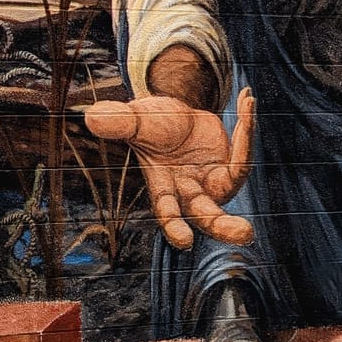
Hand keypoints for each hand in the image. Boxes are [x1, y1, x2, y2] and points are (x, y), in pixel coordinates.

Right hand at [85, 89, 255, 250]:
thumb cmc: (148, 125)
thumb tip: (93, 117)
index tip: (184, 242)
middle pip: (208, 214)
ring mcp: (212, 181)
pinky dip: (246, 127)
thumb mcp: (134, 121)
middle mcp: (190, 191)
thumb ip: (118, 123)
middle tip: (245, 233)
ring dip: (244, 146)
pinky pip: (242, 153)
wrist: (172, 118)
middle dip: (224, 226)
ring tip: (248, 109)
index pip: (167, 211)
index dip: (174, 226)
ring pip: (234, 181)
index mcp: (163, 187)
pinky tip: (246, 100)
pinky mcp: (229, 167)